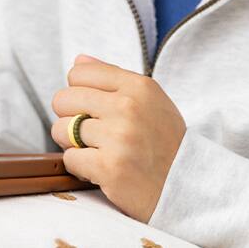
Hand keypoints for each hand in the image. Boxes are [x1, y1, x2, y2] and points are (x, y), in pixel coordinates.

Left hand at [50, 54, 186, 222]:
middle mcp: (128, 107)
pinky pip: (69, 158)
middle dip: (69, 117)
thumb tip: (78, 59)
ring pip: (61, 130)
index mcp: (138, 87)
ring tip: (97, 151)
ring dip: (73, 144)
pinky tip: (100, 169)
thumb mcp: (151, 102)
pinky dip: (80, 166)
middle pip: (63, 99)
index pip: (79, 73)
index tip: (93, 109)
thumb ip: (113, 78)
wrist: (187, 187)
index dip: (79, 92)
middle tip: (90, 133)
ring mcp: (119, 138)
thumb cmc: (166, 144)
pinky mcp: (110, 168)